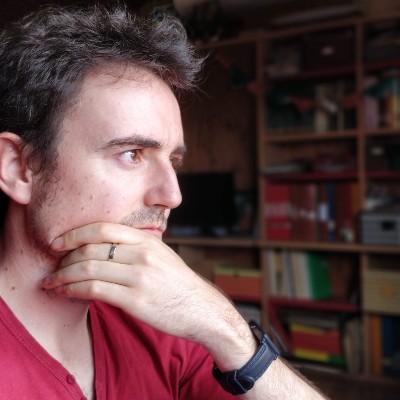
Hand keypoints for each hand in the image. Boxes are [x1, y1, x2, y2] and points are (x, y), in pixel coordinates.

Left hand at [42, 222, 255, 368]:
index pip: (103, 229)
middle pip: (92, 248)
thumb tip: (104, 246)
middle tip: (52, 266)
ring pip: (89, 268)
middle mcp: (142, 254)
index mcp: (147, 240)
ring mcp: (140, 276)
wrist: (201, 309)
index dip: (75, 234)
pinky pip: (95, 290)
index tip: (57, 243)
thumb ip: (136, 247)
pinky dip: (74, 290)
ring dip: (63, 275)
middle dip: (64, 257)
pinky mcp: (136, 300)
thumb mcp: (162, 255)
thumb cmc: (178, 283)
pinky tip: (65, 292)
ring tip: (51, 282)